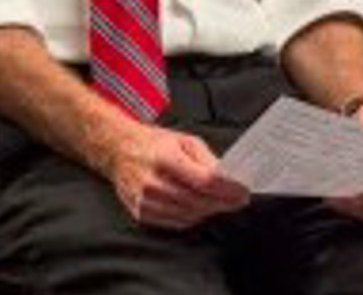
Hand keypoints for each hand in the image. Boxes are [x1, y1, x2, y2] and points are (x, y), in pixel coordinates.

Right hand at [102, 122, 250, 229]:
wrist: (118, 151)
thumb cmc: (154, 144)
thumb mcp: (185, 140)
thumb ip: (207, 159)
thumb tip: (227, 178)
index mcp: (166, 159)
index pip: (205, 181)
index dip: (228, 190)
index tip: (243, 192)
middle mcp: (153, 183)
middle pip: (199, 201)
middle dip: (224, 203)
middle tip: (239, 200)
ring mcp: (145, 201)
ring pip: (189, 215)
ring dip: (210, 211)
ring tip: (223, 204)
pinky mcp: (141, 214)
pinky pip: (175, 222)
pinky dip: (192, 217)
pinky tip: (201, 209)